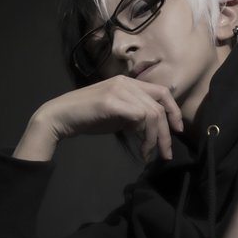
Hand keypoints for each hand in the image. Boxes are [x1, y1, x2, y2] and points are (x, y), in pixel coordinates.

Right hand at [16, 75, 183, 161]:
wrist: (60, 117)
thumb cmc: (87, 118)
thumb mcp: (117, 115)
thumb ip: (134, 116)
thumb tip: (152, 130)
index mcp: (128, 82)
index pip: (162, 92)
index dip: (174, 111)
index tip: (177, 130)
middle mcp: (126, 82)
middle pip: (160, 105)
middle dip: (167, 132)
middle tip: (166, 153)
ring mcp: (119, 90)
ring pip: (152, 113)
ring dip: (156, 138)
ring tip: (150, 155)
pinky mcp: (112, 101)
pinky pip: (140, 117)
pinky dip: (146, 137)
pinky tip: (141, 150)